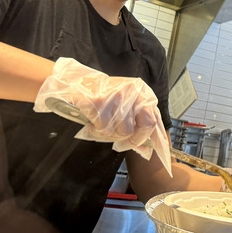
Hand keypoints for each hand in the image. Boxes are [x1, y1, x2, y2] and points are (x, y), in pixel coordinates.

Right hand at [33, 57, 170, 173]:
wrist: (76, 83)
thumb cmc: (103, 97)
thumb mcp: (126, 104)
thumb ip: (138, 122)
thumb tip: (146, 147)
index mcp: (143, 92)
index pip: (155, 119)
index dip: (151, 138)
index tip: (146, 149)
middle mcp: (134, 92)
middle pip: (146, 126)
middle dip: (134, 140)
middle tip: (120, 144)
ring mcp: (118, 96)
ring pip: (124, 131)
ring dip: (110, 136)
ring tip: (100, 128)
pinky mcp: (102, 102)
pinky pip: (105, 130)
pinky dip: (96, 132)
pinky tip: (91, 125)